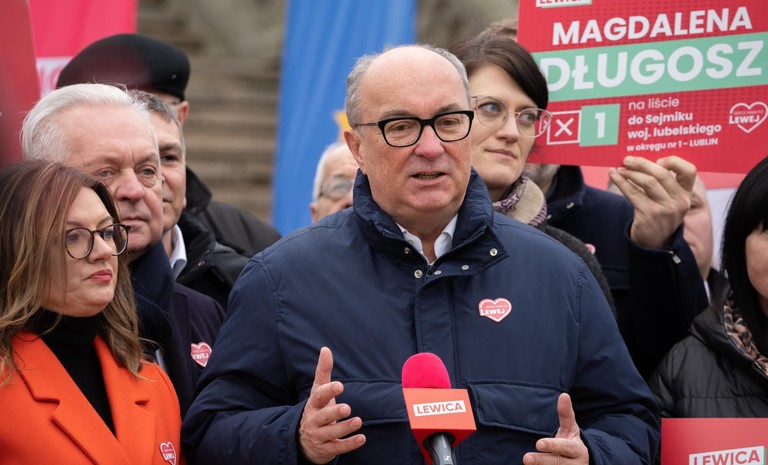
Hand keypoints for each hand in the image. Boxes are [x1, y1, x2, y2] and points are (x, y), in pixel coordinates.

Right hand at [298, 347, 365, 463]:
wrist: (302, 441)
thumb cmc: (316, 410)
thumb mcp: (318, 392)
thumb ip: (323, 372)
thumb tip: (325, 349)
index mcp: (313, 404)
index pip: (319, 396)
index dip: (329, 391)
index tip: (340, 385)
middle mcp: (314, 420)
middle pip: (323, 416)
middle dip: (334, 412)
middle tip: (347, 408)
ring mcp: (320, 436)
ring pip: (331, 433)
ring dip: (345, 428)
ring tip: (358, 421)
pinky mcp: (327, 449)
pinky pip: (338, 447)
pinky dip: (350, 444)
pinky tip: (362, 438)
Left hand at [523, 393, 588, 464]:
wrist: (580, 464)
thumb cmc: (571, 443)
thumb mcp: (571, 429)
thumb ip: (566, 414)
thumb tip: (564, 395)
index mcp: (577, 450)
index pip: (565, 447)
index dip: (552, 446)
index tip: (538, 443)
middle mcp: (573, 464)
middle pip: (557, 463)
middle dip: (541, 461)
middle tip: (526, 458)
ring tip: (527, 462)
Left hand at [609, 156, 695, 248]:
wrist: (654, 242)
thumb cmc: (659, 214)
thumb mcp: (669, 200)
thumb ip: (664, 183)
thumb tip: (640, 160)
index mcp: (686, 193)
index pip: (689, 171)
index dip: (674, 162)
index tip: (657, 160)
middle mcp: (679, 201)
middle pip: (662, 174)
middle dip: (642, 163)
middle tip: (627, 159)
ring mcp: (665, 209)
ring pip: (647, 182)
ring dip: (630, 172)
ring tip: (620, 169)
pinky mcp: (649, 215)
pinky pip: (633, 193)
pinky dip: (621, 182)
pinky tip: (614, 175)